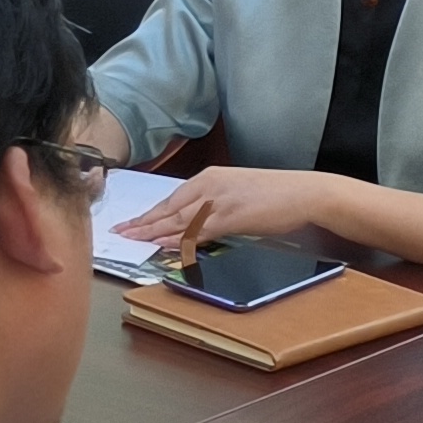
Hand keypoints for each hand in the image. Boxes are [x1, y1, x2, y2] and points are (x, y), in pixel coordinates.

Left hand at [112, 165, 330, 254]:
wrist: (304, 193)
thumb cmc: (275, 195)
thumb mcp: (236, 194)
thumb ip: (214, 205)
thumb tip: (195, 222)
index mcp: (208, 178)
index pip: (171, 199)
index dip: (148, 214)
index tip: (129, 223)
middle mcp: (209, 186)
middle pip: (168, 208)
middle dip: (142, 223)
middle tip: (118, 233)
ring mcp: (220, 201)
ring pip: (179, 220)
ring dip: (153, 231)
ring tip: (132, 240)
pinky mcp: (233, 216)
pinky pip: (200, 230)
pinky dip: (180, 238)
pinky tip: (164, 244)